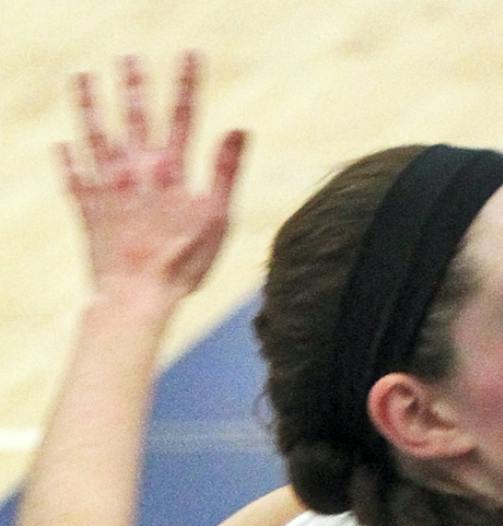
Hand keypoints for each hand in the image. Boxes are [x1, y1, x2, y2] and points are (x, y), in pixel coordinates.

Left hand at [59, 54, 245, 301]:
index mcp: (170, 170)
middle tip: (129, 58)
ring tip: (83, 78)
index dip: (187, 84)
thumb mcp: (217, 218)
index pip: (183, 117)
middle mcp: (135, 170)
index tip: (190, 55)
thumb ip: (225, 171)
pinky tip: (62, 147)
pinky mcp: (87, 207)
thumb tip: (239, 130)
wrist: (137, 293)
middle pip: (135, 117)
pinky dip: (68, 161)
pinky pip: (74, 178)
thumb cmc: (184, 261)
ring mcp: (107, 186)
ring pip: (95, 135)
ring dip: (89, 105)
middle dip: (134, 85)